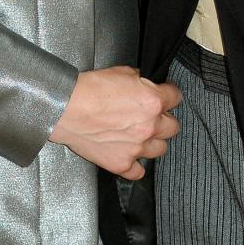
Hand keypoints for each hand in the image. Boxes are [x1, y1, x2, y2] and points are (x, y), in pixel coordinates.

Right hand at [49, 66, 181, 179]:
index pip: (176, 98)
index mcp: (152, 101)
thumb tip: (142, 84)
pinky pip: (139, 172)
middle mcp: (149, 126)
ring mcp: (137, 148)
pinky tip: (130, 156)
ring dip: (153, 142)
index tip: (166, 95)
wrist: (67, 108)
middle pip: (173, 127)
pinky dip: (136, 165)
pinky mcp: (122, 163)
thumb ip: (139, 80)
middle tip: (153, 116)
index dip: (170, 95)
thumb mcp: (121, 72)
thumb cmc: (90, 89)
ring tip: (142, 136)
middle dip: (165, 119)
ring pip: (160, 149)